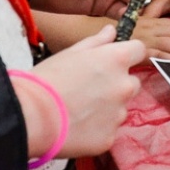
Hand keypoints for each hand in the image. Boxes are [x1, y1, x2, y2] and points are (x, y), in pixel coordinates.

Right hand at [29, 25, 145, 157]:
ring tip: (79, 111)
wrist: (30, 117)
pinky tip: (77, 128)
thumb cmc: (46, 80)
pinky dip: (98, 129)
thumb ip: (96, 41)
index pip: (139, 51)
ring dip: (108, 109)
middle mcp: (125, 86)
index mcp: (117, 60)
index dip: (128, 55)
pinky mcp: (110, 137)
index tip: (115, 61)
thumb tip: (112, 31)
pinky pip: (109, 130)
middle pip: (132, 82)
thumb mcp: (70, 53)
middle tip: (90, 91)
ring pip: (121, 108)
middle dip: (117, 85)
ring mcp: (119, 114)